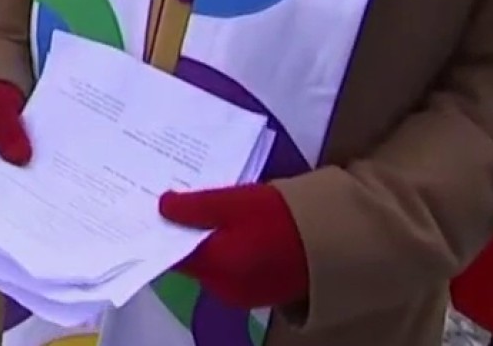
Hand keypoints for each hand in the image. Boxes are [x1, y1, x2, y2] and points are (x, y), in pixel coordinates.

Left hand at [159, 183, 308, 309]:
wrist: (335, 239)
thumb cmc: (282, 218)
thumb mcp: (235, 202)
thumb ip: (195, 207)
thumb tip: (161, 207)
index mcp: (215, 269)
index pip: (174, 255)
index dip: (165, 230)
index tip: (157, 205)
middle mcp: (224, 289)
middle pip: (194, 260)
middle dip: (187, 233)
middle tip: (182, 198)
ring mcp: (245, 293)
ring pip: (214, 263)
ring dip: (210, 240)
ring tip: (208, 208)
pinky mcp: (263, 290)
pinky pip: (234, 268)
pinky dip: (230, 249)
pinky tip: (235, 226)